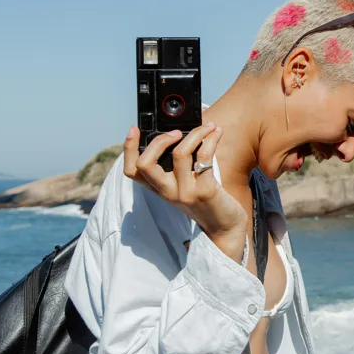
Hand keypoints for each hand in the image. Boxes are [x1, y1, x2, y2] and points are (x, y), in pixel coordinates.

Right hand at [123, 123, 247, 260]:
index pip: (132, 171)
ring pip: (179, 154)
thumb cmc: (208, 200)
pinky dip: (210, 140)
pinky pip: (204, 157)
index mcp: (160, 189)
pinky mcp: (205, 191)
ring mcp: (185, 193)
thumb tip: (183, 132)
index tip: (134, 129)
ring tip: (207, 126)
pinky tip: (216, 133)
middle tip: (176, 132)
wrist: (226, 227)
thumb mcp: (186, 185)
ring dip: (194, 134)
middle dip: (159, 140)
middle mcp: (168, 192)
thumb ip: (179, 166)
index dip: (128, 148)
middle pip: (145, 163)